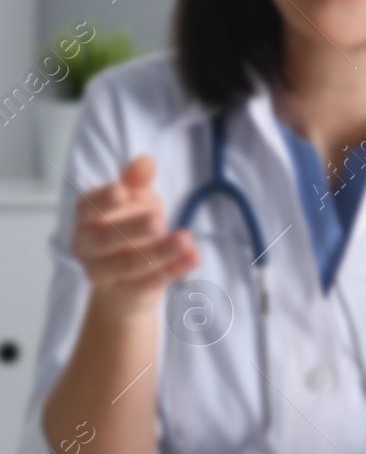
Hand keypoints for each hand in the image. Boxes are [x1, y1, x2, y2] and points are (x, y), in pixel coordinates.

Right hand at [70, 156, 197, 318]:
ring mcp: (103, 273)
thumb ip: (137, 182)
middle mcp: (87, 246)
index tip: (123, 191)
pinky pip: (150, 282)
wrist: (126, 277)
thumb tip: (145, 161)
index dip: (103, 200)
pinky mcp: (126, 292)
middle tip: (159, 220)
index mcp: (85, 218)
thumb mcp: (135, 200)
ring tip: (185, 239)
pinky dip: (173, 270)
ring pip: (129, 264)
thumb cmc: (128, 226)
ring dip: (159, 252)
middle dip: (132, 229)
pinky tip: (194, 257)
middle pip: (106, 239)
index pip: (86, 208)